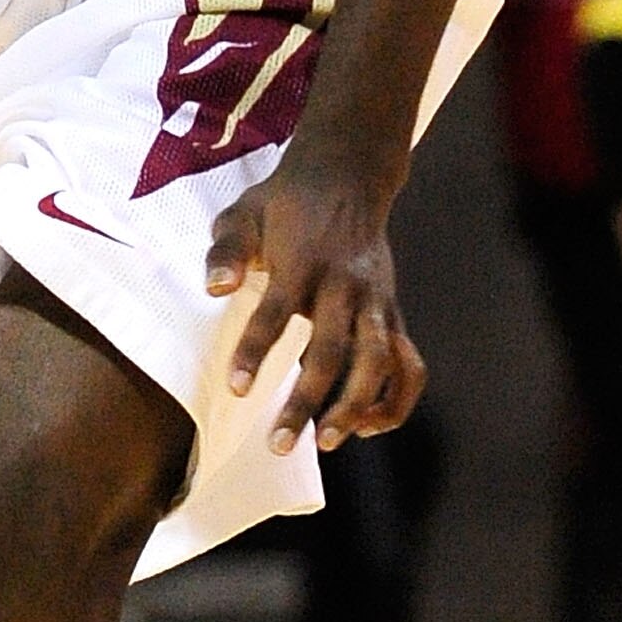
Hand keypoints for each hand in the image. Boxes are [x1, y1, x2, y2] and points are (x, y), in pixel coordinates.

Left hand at [205, 159, 426, 454]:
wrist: (347, 177)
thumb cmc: (284, 204)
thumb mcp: (243, 214)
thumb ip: (226, 252)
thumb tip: (214, 288)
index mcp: (303, 262)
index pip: (277, 312)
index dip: (257, 351)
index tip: (238, 389)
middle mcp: (345, 285)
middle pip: (332, 351)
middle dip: (306, 402)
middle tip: (279, 444)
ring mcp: (376, 301)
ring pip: (378, 363)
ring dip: (355, 408)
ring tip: (325, 443)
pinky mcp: (392, 312)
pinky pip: (407, 364)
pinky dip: (395, 399)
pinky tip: (368, 426)